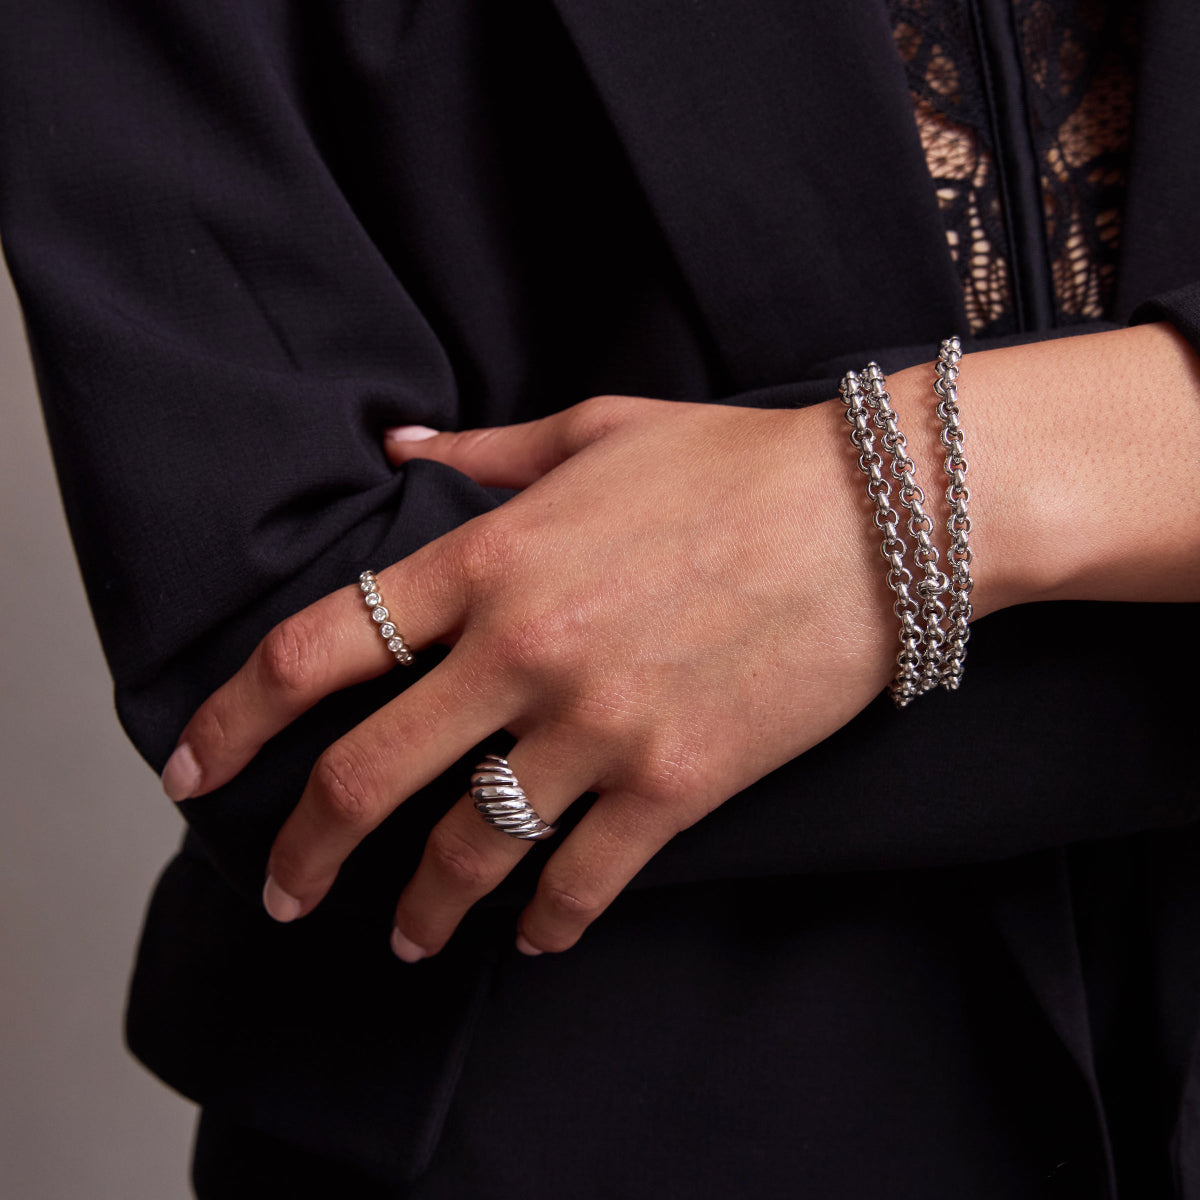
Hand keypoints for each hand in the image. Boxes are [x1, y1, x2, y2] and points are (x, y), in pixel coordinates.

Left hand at [160, 393, 913, 958]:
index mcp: (489, 560)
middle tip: (283, 892)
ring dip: (425, 908)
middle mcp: (524, 650)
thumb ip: (484, 452)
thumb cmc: (733, 464)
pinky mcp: (677, 782)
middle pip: (365, 774)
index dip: (234, 717)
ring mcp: (599, 726)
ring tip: (407, 938)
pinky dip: (550, 921)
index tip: (196, 770)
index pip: (318, 647)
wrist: (879, 516)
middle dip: (305, 850)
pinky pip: (584, 880)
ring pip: (471, 848)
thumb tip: (397, 450)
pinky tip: (535, 934)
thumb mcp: (596, 432)